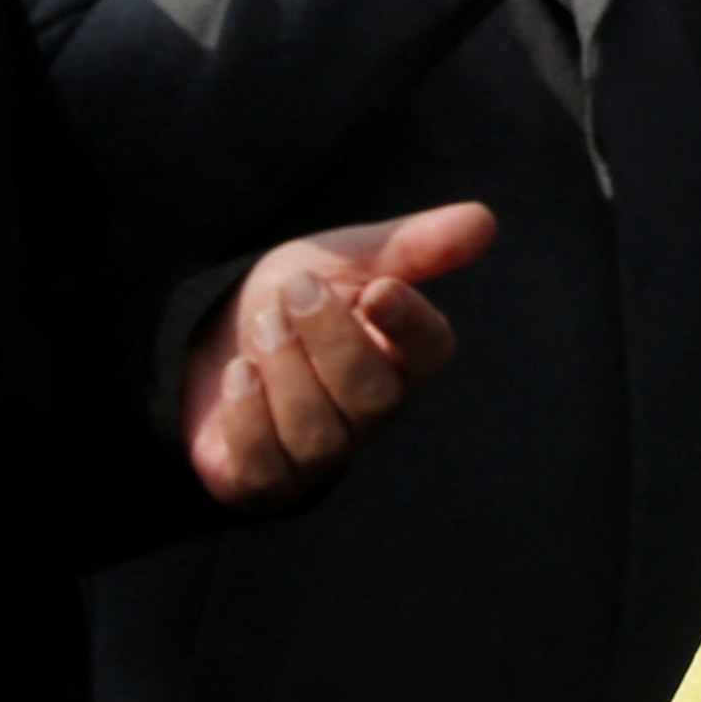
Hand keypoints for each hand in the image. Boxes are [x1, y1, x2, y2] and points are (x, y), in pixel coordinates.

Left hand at [181, 201, 489, 511]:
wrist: (217, 335)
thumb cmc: (296, 300)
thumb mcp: (348, 260)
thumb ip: (412, 245)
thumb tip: (483, 219)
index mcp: (402, 356)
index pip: (430, 351)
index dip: (409, 324)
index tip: (378, 288)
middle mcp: (370, 415)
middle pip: (371, 396)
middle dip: (330, 338)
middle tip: (296, 290)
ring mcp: (320, 455)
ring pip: (318, 433)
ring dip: (284, 369)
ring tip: (262, 324)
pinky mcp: (266, 482)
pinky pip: (266, 468)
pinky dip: (249, 416)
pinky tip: (238, 373)